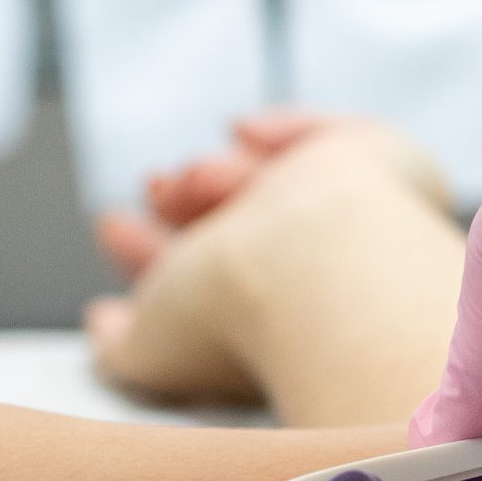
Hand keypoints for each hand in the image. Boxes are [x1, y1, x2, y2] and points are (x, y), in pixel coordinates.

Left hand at [85, 109, 448, 406]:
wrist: (308, 272)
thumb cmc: (232, 320)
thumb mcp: (147, 350)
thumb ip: (121, 342)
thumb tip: (102, 323)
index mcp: (270, 328)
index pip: (203, 284)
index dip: (149, 254)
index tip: (113, 227)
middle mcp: (314, 278)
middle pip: (239, 227)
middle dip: (182, 204)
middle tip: (157, 188)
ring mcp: (351, 219)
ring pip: (275, 184)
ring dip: (218, 176)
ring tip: (194, 181)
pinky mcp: (379, 164)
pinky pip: (334, 135)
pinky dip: (285, 130)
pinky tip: (240, 132)